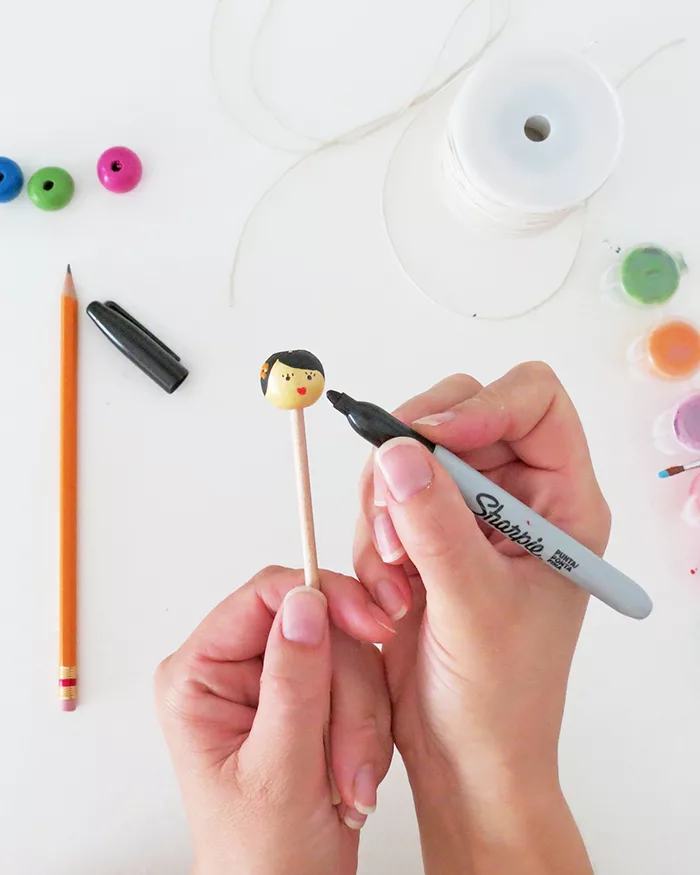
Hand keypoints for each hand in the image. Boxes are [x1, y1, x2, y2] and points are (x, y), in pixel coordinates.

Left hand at [156, 566, 393, 874]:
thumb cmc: (261, 858)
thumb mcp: (278, 771)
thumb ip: (293, 682)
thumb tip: (306, 601)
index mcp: (200, 675)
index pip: (264, 596)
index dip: (325, 598)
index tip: (372, 624)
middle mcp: (234, 669)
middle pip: (318, 627)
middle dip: (347, 697)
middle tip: (350, 762)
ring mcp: (275, 683)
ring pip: (347, 656)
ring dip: (360, 723)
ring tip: (348, 783)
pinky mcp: (311, 700)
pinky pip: (361, 684)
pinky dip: (369, 731)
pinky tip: (351, 777)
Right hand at [354, 364, 608, 872]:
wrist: (462, 752)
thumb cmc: (499, 694)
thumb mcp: (474, 604)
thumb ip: (436, 525)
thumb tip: (395, 451)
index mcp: (560, 501)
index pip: (533, 400)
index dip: (482, 406)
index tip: (429, 441)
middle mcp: (516, 495)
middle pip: (458, 414)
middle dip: (414, 462)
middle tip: (393, 522)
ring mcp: (467, 512)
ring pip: (408, 455)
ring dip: (386, 510)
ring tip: (396, 579)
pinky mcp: (423, 534)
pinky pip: (382, 498)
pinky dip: (372, 537)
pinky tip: (389, 595)